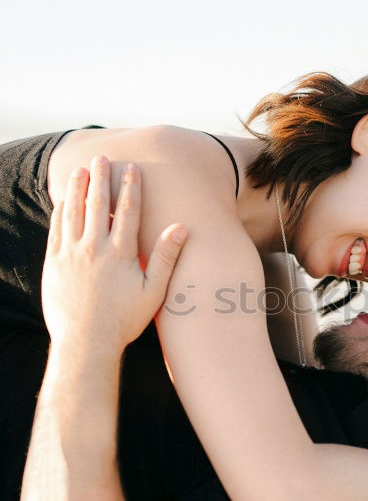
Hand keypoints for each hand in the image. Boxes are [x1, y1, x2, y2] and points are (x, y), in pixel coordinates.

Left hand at [42, 156, 187, 350]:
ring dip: (77, 188)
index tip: (131, 169)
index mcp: (120, 253)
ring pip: (73, 211)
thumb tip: (181, 228)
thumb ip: (166, 257)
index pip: (127, 211)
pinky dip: (60, 211)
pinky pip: (56, 230)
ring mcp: (71, 254)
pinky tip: (63, 201)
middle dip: (101, 178)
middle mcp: (94, 248)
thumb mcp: (153, 291)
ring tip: (80, 170)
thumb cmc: (124, 320)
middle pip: (97, 204)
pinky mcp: (54, 264)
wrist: (86, 342)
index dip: (130, 187)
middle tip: (102, 158)